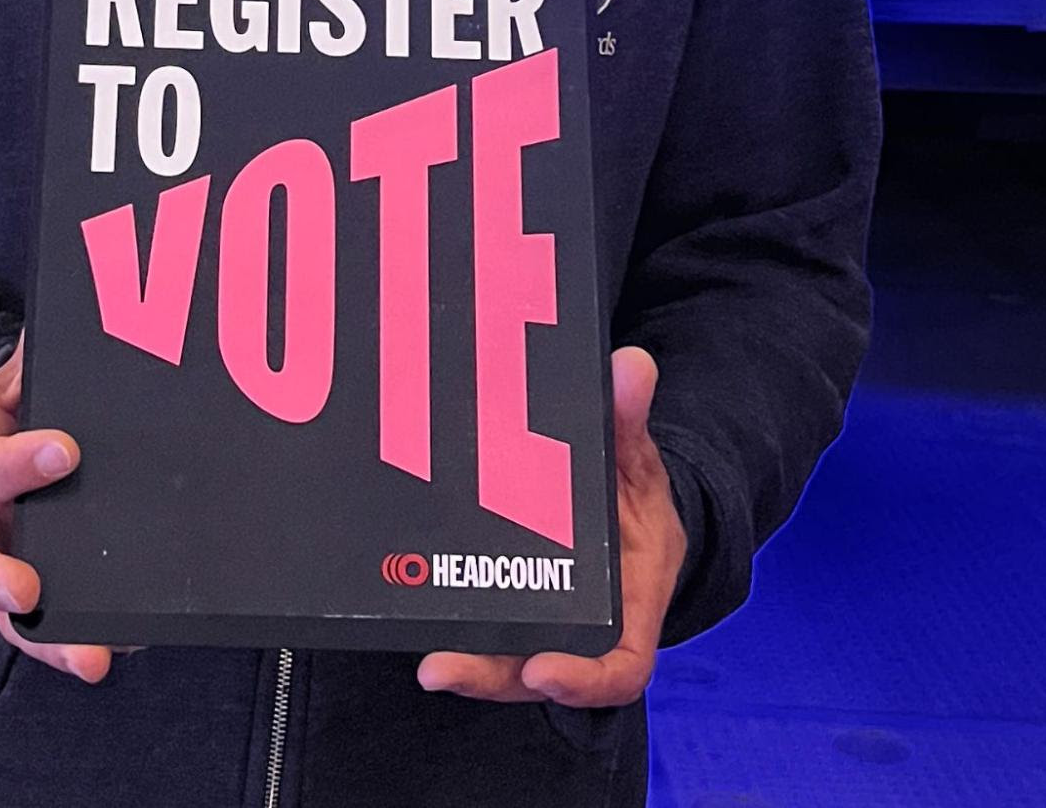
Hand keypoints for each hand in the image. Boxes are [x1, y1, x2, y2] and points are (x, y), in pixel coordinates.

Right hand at [0, 327, 115, 683]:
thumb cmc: (35, 393)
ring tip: (94, 657)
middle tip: (29, 590)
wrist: (33, 425)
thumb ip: (47, 344)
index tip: (67, 451)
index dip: (15, 461)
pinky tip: (135, 639)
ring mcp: (9, 559)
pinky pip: (60, 624)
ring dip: (47, 640)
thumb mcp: (34, 362)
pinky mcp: (47, 589)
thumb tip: (81, 311)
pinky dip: (92, 636)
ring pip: (8, 614)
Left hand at [417, 345, 686, 706]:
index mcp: (629, 607)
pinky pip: (478, 623)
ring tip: (425, 658)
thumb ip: (629, 418)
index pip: (617, 668)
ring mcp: (538, 624)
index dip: (582, 679)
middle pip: (539, 674)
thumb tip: (630, 366)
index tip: (542, 671)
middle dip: (492, 676)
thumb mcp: (638, 458)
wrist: (622, 508)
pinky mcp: (503, 604)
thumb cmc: (634, 494)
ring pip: (502, 661)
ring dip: (465, 662)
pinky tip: (407, 602)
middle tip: (442, 667)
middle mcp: (580, 629)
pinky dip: (448, 621)